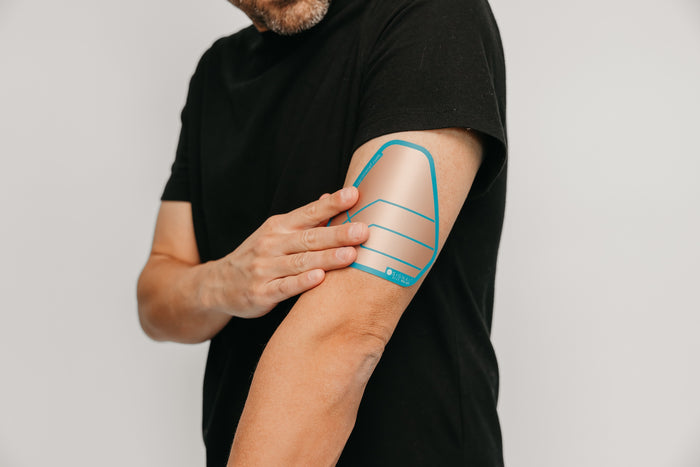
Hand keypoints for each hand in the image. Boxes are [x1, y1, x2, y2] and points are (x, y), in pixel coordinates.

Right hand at [210, 186, 368, 318]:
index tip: (353, 195)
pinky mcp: (262, 293)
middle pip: (310, 238)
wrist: (218, 284)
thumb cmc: (257, 255)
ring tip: (351, 255)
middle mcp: (272, 244)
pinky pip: (285, 287)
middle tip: (363, 230)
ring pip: (301, 262)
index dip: (332, 204)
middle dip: (338, 233)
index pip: (309, 212)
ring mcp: (266, 268)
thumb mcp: (276, 232)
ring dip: (327, 258)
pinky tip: (320, 278)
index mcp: (279, 227)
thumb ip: (305, 219)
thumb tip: (330, 196)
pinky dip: (302, 282)